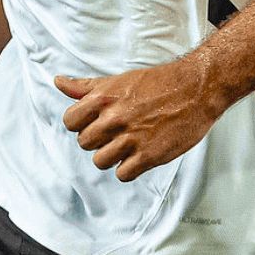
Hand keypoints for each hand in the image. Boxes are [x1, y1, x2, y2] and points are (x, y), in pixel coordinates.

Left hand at [55, 54, 232, 182]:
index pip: (70, 122)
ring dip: (112, 156)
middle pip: (84, 143)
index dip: (81, 124)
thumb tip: (58, 82)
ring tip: (128, 145)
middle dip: (98, 140)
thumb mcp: (118, 80)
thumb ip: (86, 86)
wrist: (196, 89)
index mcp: (103, 98)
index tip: (96, 122)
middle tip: (116, 133)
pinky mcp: (149, 156)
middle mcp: (114, 118)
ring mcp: (131, 138)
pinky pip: (123, 174)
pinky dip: (129, 168)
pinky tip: (139, 155)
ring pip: (100, 161)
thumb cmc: (158, 83)